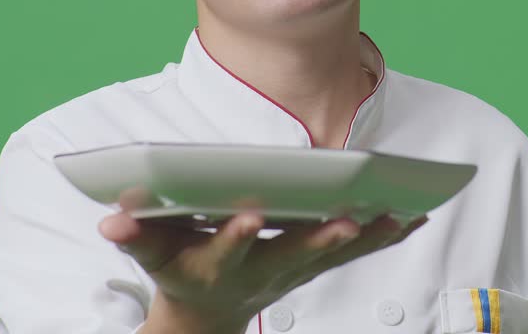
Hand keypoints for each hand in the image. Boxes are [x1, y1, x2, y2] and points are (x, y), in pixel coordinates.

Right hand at [98, 188, 427, 333]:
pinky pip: (353, 255)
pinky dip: (383, 236)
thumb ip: (137, 236)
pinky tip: (415, 217)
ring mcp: (293, 272)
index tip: (248, 215)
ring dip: (366, 237)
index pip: (226, 251)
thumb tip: (112, 219)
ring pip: (333, 256)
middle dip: (318, 241)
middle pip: (293, 257)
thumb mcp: (153, 256)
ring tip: (399, 213)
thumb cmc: (179, 270)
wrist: (205, 315)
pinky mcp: (314, 268)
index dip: (236, 236)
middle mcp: (261, 273)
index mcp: (217, 266)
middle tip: (345, 221)